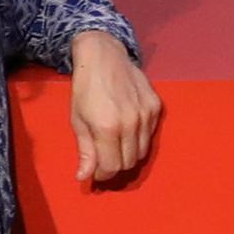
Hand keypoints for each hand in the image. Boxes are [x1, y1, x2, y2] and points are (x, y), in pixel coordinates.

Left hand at [69, 33, 161, 185]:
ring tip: (115, 145)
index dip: (102, 175)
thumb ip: (85, 150)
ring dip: (128, 154)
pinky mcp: (156, 107)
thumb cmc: (85, 88)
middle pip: (129, 162)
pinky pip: (150, 135)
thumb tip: (84, 176)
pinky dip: (139, 138)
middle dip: (115, 166)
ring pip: (143, 151)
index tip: (95, 173)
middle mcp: (131, 124)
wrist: (104, 57)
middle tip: (104, 159)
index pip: (112, 166)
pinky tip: (127, 128)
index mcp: (107, 128)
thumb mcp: (77, 120)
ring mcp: (147, 115)